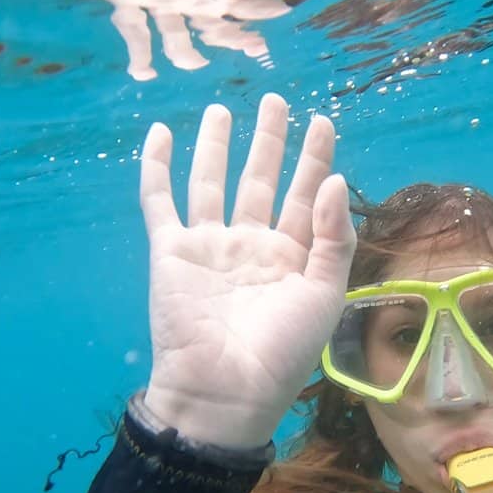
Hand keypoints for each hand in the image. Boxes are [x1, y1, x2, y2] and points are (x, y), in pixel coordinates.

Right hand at [139, 94, 355, 448]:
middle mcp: (252, 245)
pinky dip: (156, 168)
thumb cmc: (282, 350)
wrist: (223, 390)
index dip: (314, 158)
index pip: (306, 195)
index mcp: (292, 256)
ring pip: (212, 182)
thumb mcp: (324, 295)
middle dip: (270, 141)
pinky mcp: (171, 251)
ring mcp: (210, 245)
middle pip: (262, 179)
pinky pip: (160, 201)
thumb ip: (332, 237)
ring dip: (216, 146)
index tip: (322, 120)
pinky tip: (159, 134)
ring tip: (222, 110)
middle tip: (275, 101)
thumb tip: (336, 179)